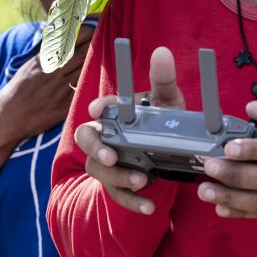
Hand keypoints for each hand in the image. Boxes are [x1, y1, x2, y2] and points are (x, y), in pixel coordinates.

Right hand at [0, 27, 94, 147]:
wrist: (7, 118)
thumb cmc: (18, 91)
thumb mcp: (29, 67)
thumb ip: (45, 54)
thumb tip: (58, 38)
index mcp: (43, 61)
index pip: (69, 42)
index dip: (84, 34)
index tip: (93, 27)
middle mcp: (52, 73)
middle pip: (81, 55)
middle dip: (94, 45)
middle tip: (103, 37)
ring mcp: (59, 90)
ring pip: (84, 71)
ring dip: (95, 62)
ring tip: (103, 55)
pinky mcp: (63, 107)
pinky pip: (82, 92)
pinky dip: (90, 84)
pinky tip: (97, 78)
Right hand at [74, 46, 183, 214]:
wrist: (170, 155)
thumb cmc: (165, 122)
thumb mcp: (168, 103)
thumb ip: (164, 81)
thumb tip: (162, 52)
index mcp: (116, 112)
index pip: (101, 107)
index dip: (98, 107)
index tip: (97, 109)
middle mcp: (106, 135)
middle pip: (86, 138)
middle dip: (95, 147)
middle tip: (110, 156)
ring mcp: (108, 160)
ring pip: (98, 169)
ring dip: (118, 176)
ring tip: (142, 180)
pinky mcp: (116, 183)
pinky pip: (116, 194)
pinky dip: (132, 201)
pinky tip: (149, 205)